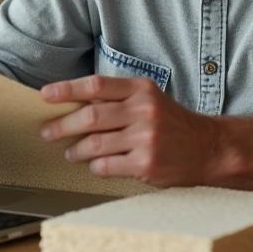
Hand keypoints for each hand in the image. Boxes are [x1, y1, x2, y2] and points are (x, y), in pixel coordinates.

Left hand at [40, 75, 219, 186]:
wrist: (207, 148)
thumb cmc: (171, 122)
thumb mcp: (149, 99)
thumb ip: (117, 99)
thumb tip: (74, 103)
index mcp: (141, 90)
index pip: (96, 86)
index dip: (66, 89)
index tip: (45, 95)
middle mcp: (144, 111)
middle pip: (90, 117)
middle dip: (62, 126)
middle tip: (48, 132)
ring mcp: (146, 139)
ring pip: (95, 145)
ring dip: (76, 150)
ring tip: (70, 152)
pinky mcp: (146, 164)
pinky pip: (106, 166)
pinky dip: (95, 166)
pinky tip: (95, 164)